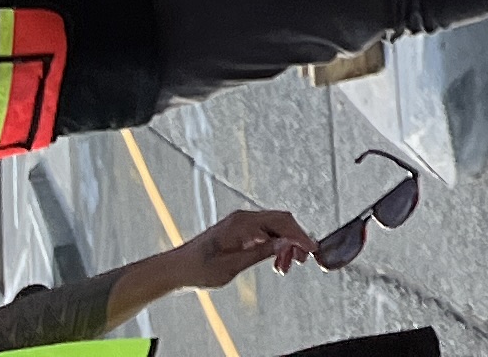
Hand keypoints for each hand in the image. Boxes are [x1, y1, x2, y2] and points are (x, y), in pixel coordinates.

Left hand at [169, 211, 315, 289]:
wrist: (176, 269)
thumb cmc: (200, 269)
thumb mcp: (232, 266)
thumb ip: (261, 253)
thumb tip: (286, 244)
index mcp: (243, 223)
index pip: (281, 223)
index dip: (299, 235)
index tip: (312, 248)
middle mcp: (244, 218)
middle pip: (280, 222)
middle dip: (294, 240)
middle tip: (301, 261)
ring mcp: (241, 224)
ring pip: (273, 228)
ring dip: (284, 244)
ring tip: (285, 267)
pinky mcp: (238, 231)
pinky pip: (264, 233)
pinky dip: (273, 244)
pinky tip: (274, 260)